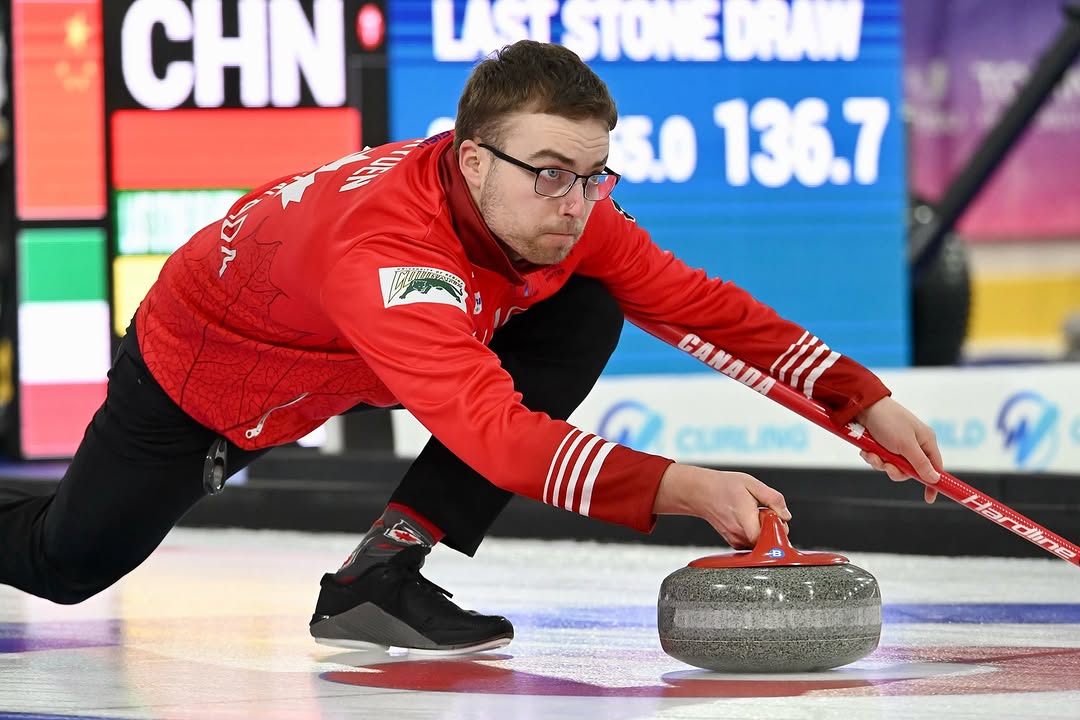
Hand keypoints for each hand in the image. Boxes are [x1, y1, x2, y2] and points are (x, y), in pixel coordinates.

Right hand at [653, 463, 789, 548]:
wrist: (701, 493)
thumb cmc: (724, 486)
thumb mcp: (752, 484)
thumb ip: (773, 499)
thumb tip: (786, 516)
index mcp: (746, 519)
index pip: (770, 538)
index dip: (777, 526)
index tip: (771, 513)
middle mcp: (740, 534)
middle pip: (768, 541)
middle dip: (772, 526)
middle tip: (762, 510)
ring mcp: (736, 540)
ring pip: (761, 543)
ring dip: (763, 529)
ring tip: (752, 514)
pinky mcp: (734, 542)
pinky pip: (752, 542)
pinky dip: (754, 532)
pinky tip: (747, 519)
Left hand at [855, 396, 941, 502]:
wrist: (863, 406)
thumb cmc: (888, 421)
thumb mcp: (905, 444)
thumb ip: (920, 463)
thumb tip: (935, 479)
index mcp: (926, 441)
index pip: (935, 467)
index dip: (933, 483)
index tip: (929, 498)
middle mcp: (914, 444)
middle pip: (910, 470)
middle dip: (895, 471)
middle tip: (886, 466)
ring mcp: (898, 444)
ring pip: (892, 466)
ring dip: (881, 463)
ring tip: (872, 454)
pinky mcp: (883, 444)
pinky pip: (881, 459)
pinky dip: (873, 457)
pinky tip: (866, 450)